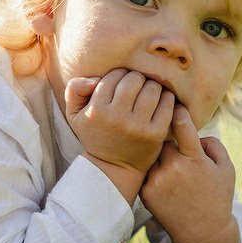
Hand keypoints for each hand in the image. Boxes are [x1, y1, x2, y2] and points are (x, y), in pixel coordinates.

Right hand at [65, 69, 174, 203]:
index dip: (119, 75)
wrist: (113, 167)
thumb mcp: (75, 115)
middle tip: (136, 85)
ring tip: (147, 91)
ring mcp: (138, 126)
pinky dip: (166, 97)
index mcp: (97, 110)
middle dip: (136, 78)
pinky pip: (167, 103)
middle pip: (134, 79)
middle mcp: (117, 118)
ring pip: (152, 88)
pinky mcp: (155, 134)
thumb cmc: (95, 135)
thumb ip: (75, 89)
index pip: (114, 76)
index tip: (120, 83)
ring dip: (151, 85)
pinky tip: (160, 99)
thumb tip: (94, 79)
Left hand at [140, 104, 240, 242]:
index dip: (177, 111)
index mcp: (194, 159)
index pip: (181, 124)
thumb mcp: (227, 168)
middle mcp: (173, 168)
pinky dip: (153, 170)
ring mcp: (157, 180)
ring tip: (170, 166)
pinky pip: (146, 169)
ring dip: (158, 155)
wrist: (202, 233)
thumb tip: (193, 131)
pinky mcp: (145, 191)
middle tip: (173, 146)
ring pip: (152, 153)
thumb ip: (213, 144)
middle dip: (167, 139)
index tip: (174, 104)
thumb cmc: (217, 196)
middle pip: (162, 138)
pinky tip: (164, 180)